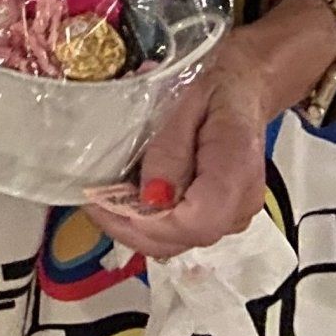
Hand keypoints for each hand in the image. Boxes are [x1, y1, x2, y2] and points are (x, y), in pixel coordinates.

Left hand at [92, 40, 273, 259]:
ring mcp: (231, 218)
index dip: (151, 223)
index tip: (109, 203)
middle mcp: (240, 206)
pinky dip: (146, 222)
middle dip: (129, 228)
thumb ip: (170, 152)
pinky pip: (178, 232)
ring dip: (132, 227)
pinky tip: (123, 201)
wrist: (243, 93)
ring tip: (101, 200)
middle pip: (181, 240)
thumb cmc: (215, 93)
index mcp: (237, 171)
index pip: (199, 221)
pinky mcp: (218, 219)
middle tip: (92, 202)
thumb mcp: (187, 104)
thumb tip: (151, 198)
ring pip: (176, 242)